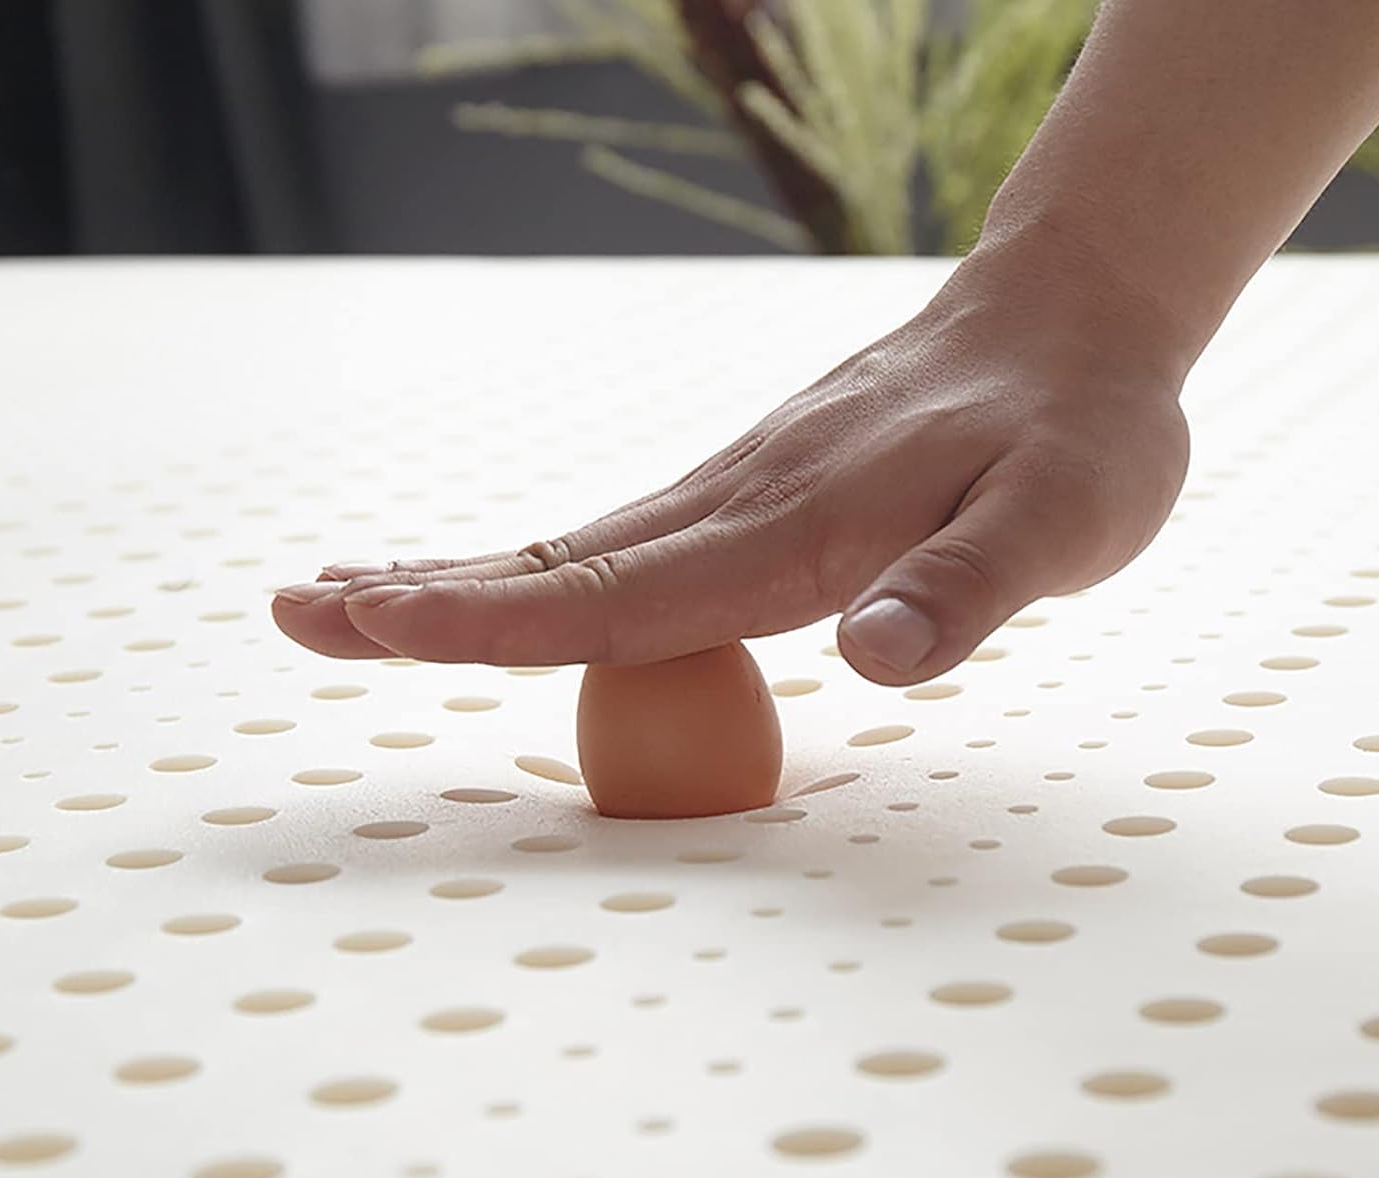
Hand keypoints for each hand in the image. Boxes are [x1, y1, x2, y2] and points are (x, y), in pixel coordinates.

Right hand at [271, 246, 1190, 686]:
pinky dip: (537, 571)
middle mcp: (742, 505)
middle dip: (424, 596)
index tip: (379, 625)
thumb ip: (972, 586)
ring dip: (456, 577)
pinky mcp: (752, 491)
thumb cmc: (1080, 430)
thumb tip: (873, 659)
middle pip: (559, 564)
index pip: (618, 589)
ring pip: (577, 549)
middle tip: (298, 611)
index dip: (495, 618)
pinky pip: (625, 544)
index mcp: (795, 527)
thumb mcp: (1066, 514)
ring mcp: (738, 492)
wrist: (1070, 318)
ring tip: (351, 597)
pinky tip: (500, 583)